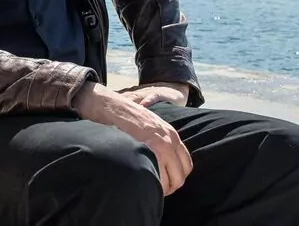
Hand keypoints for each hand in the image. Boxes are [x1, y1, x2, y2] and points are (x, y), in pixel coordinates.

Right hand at [73, 82, 192, 195]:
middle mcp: (169, 141)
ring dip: (161, 188)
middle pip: (180, 176)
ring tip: (149, 189)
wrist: (112, 107)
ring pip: (170, 180)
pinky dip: (152, 184)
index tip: (167, 182)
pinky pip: (156, 176)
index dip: (177, 177)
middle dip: (170, 187)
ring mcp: (159, 146)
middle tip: (157, 190)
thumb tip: (162, 162)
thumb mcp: (151, 126)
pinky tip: (142, 183)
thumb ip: (160, 141)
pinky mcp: (146, 150)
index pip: (186, 165)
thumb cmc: (127, 117)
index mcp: (171, 135)